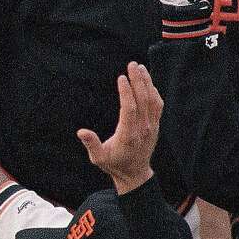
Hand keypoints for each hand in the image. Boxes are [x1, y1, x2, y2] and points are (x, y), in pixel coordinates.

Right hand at [77, 62, 161, 192]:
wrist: (135, 174)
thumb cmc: (114, 164)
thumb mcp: (98, 158)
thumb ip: (91, 144)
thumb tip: (81, 131)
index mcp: (128, 135)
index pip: (130, 109)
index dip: (127, 92)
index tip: (121, 77)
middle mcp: (142, 129)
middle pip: (143, 100)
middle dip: (138, 80)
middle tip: (132, 64)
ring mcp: (151, 127)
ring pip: (152, 100)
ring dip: (147, 82)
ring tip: (140, 67)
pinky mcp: (155, 125)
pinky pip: (157, 105)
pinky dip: (153, 91)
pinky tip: (147, 81)